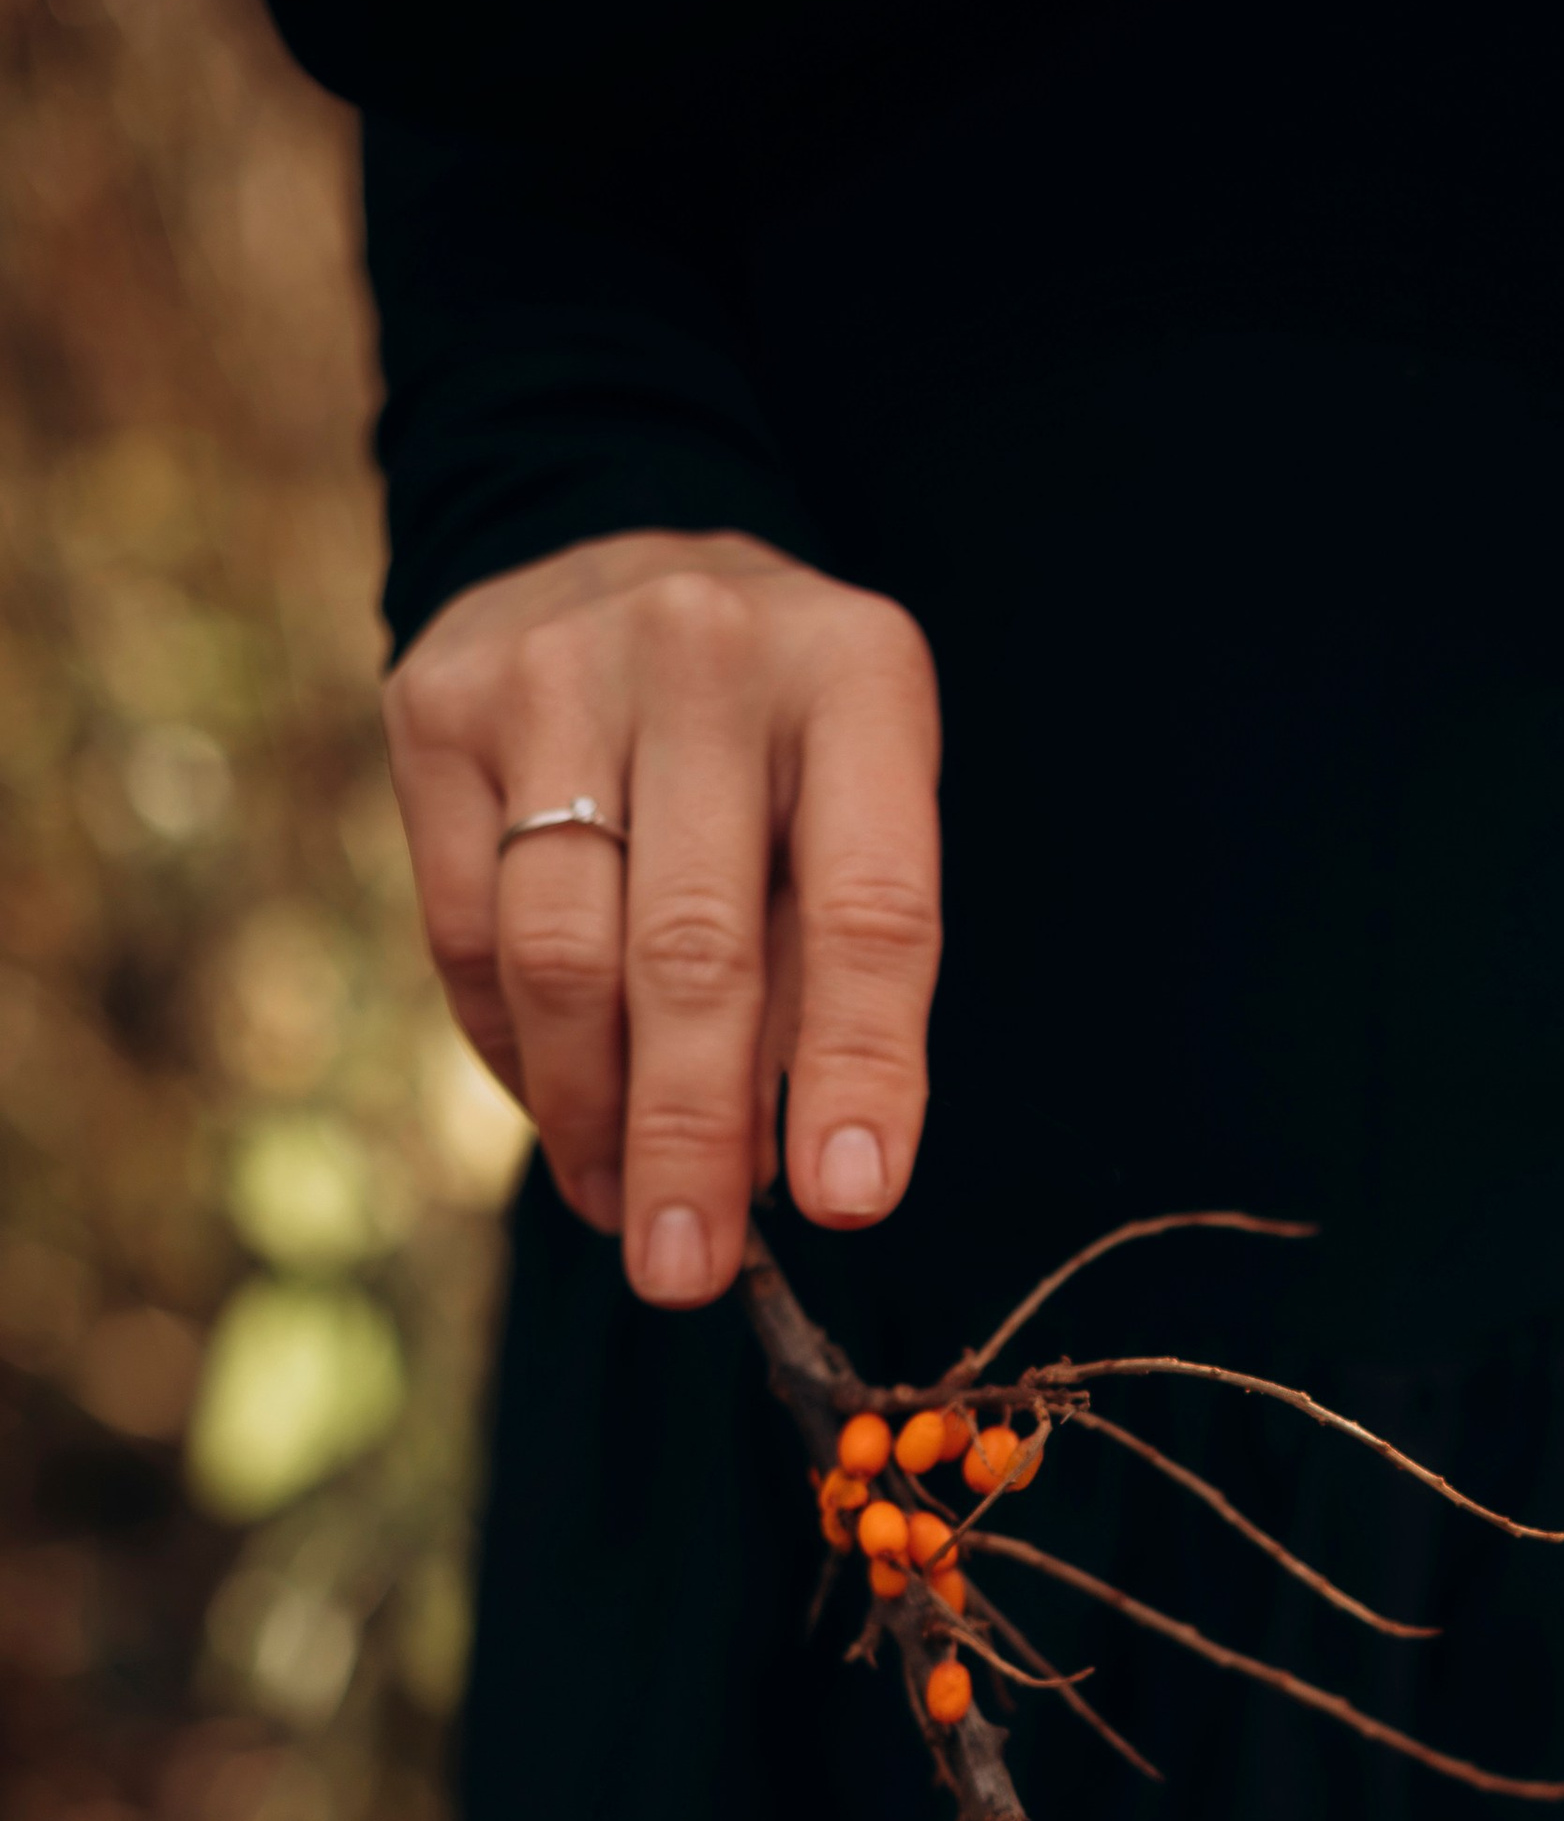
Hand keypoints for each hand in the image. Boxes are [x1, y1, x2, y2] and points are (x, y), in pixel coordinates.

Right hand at [383, 530, 941, 1305]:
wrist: (610, 545)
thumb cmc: (771, 735)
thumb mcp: (854, 802)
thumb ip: (832, 970)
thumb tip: (780, 1175)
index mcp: (859, 677)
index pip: (870, 908)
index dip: (858, 1068)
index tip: (847, 1204)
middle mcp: (706, 654)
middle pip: (693, 951)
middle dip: (692, 1138)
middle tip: (689, 1274)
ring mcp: (556, 669)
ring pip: (563, 957)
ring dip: (594, 1117)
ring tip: (631, 1214)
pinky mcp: (437, 706)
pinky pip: (466, 934)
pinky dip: (519, 1055)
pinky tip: (565, 1118)